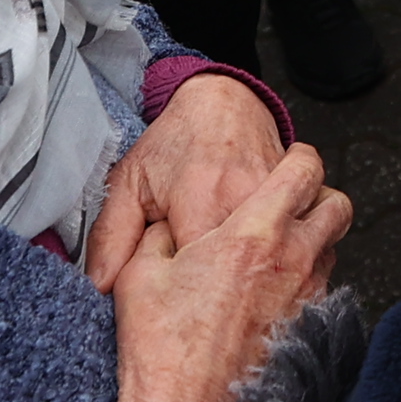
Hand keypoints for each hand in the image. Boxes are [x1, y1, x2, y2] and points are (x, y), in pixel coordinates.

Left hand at [84, 72, 285, 292]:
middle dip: (217, 292)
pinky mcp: (299, 200)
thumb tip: (100, 285)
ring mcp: (278, 201)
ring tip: (230, 278)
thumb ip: (111, 237)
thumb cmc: (176, 142)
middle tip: (199, 293)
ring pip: (270, 263)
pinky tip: (260, 261)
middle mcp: (245, 201)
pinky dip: (278, 258)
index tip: (173, 299)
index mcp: (201, 200)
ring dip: (251, 277)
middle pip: (237, 275)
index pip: (196, 276)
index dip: (182, 296)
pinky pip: (294, 244)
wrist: (224, 102)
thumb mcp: (129, 182)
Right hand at [105, 143, 349, 401]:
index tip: (285, 163)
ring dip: (314, 240)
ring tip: (276, 250)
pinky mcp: (306, 329)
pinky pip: (323, 288)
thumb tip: (169, 228)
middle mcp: (291, 261)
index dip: (298, 159)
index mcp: (252, 234)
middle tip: (292, 204)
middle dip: (320, 197)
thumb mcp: (140, 275)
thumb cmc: (160, 348)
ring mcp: (305, 297)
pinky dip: (307, 280)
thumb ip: (158, 237)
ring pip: (333, 247)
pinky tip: (273, 291)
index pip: (303, 170)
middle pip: (337, 205)